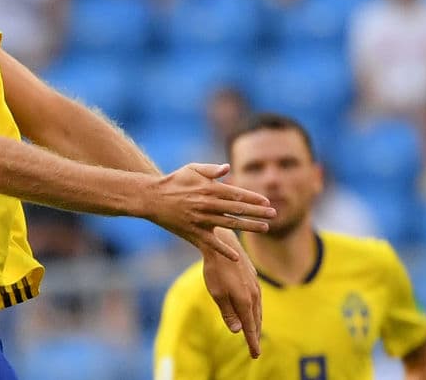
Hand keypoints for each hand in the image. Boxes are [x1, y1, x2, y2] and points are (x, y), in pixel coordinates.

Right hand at [147, 163, 273, 259]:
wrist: (152, 197)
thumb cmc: (173, 181)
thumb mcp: (191, 169)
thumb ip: (211, 169)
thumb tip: (228, 168)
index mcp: (209, 189)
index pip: (237, 193)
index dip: (253, 197)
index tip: (267, 201)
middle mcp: (207, 204)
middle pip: (238, 209)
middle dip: (258, 211)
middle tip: (274, 214)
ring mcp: (201, 219)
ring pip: (230, 224)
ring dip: (249, 227)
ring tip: (265, 228)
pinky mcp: (193, 232)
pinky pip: (211, 243)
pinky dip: (224, 250)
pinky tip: (236, 257)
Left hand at [202, 227, 261, 357]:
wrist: (223, 243)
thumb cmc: (215, 269)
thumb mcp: (217, 293)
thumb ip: (228, 312)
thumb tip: (237, 330)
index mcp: (245, 301)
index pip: (250, 327)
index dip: (252, 342)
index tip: (255, 355)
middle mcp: (254, 294)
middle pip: (256, 320)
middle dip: (255, 335)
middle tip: (255, 351)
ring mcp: (255, 285)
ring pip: (258, 309)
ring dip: (256, 322)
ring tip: (254, 332)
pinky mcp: (253, 277)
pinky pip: (257, 299)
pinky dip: (255, 309)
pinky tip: (252, 310)